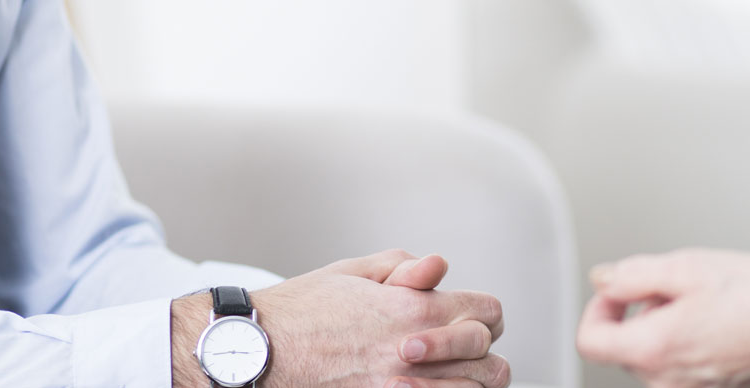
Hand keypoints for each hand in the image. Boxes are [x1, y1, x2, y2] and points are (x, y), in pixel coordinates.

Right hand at [172, 250, 509, 387]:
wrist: (260, 351)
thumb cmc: (301, 310)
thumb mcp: (354, 272)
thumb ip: (405, 268)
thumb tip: (439, 269)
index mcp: (415, 308)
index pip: (489, 314)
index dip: (483, 313)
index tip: (467, 315)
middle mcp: (418, 351)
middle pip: (490, 361)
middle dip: (480, 352)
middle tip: (460, 350)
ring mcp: (405, 386)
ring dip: (468, 382)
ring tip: (449, 374)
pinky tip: (429, 387)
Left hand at [575, 248, 749, 387]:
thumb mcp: (685, 267)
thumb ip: (631, 276)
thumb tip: (603, 281)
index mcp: (654, 349)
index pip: (590, 341)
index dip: (597, 310)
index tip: (616, 294)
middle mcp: (669, 381)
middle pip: (627, 349)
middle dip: (641, 315)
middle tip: (676, 288)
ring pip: (659, 360)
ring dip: (668, 331)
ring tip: (706, 305)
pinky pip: (688, 371)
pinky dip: (693, 347)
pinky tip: (721, 324)